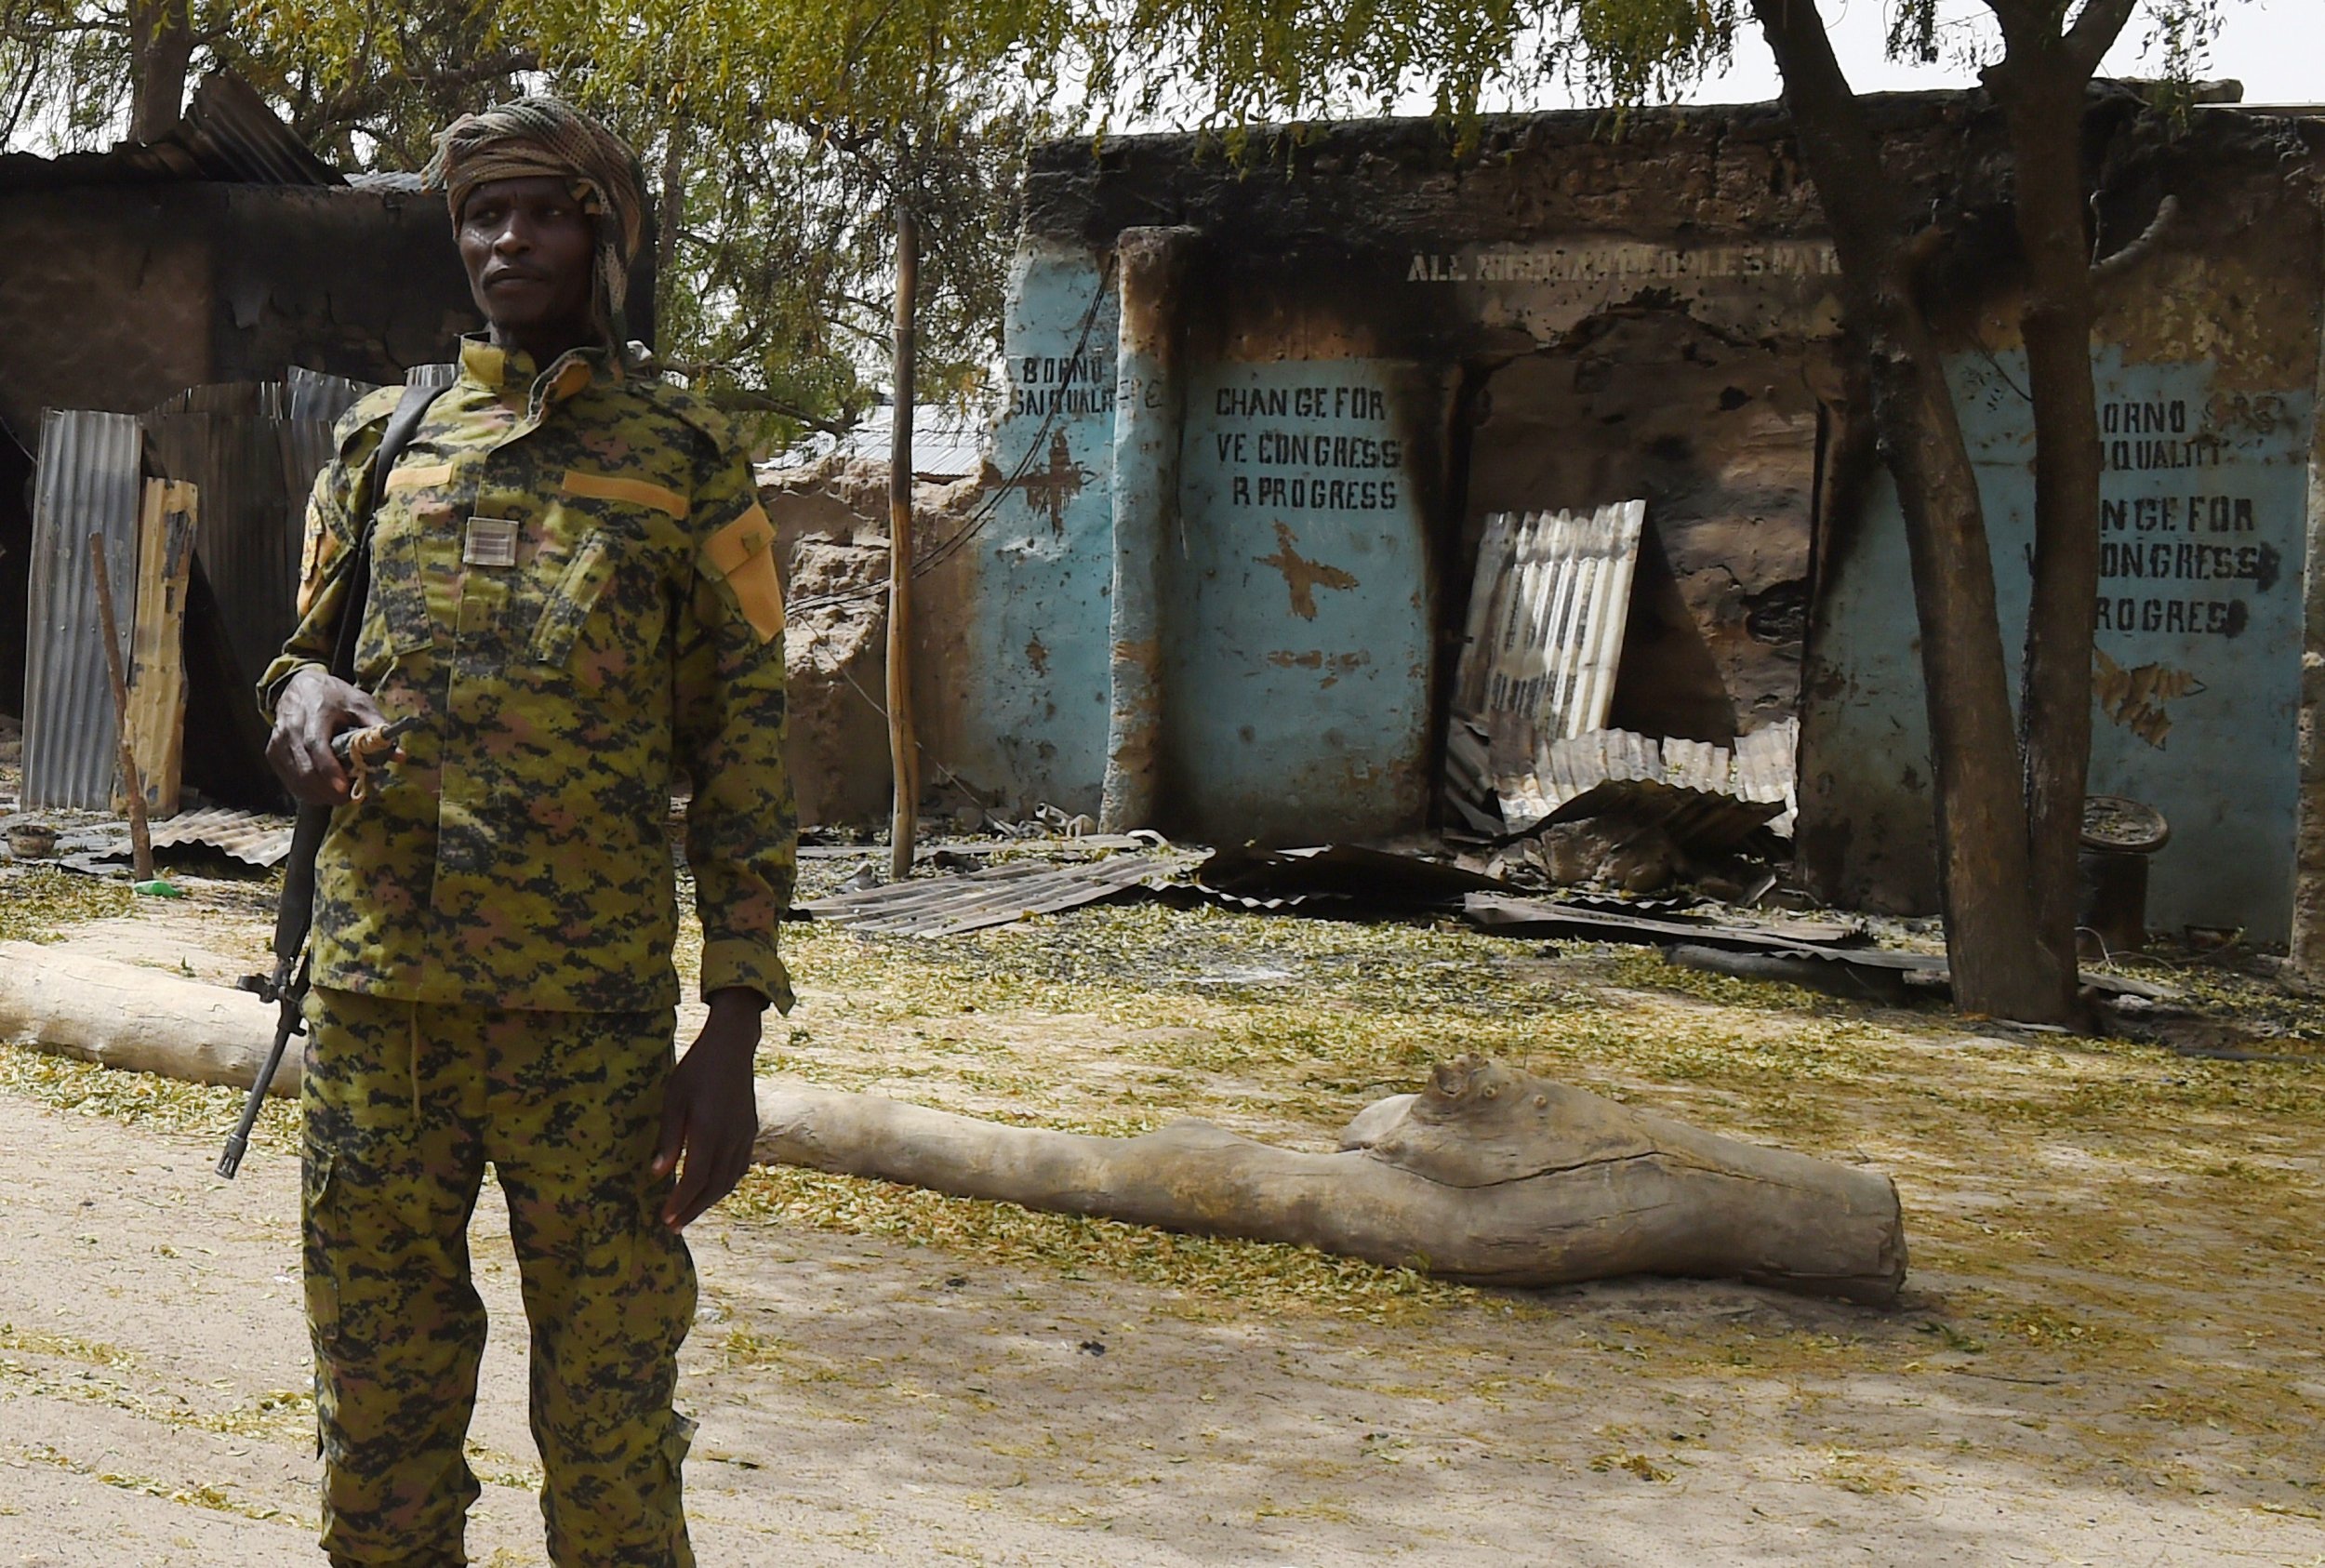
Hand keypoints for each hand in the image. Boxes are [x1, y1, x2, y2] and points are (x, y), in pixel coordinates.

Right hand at [268, 667, 386, 804]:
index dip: (329, 770)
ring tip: (341, 796)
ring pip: (296, 779)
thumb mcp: (360, 704)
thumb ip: (378, 729)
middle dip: (328, 790)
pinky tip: (324, 792)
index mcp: (314, 713)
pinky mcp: (272, 753)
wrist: (299, 686)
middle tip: (350, 798)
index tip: (344, 788)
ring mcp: (278, 742)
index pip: (316, 745)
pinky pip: (289, 780)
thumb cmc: (334, 696)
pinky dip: (307, 791)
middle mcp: (290, 729)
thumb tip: (400, 756)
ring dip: (319, 794)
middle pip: (305, 768)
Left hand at [651, 988, 764, 1228]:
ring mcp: (745, 1136)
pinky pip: (740, 1167)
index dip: (680, 1202)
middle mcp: (731, 1138)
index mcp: (709, 1131)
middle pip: (714, 1186)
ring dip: (710, 1200)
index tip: (665, 1219)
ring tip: (690, 1212)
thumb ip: (669, 1139)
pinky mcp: (750, 1131)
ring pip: (730, 1179)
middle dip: (694, 1209)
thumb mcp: (673, 1100)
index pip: (695, 1179)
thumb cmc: (696, 1070)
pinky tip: (712, 1187)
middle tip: (674, 1226)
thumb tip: (657, 1175)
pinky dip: (725, 1184)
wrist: (732, 1047)